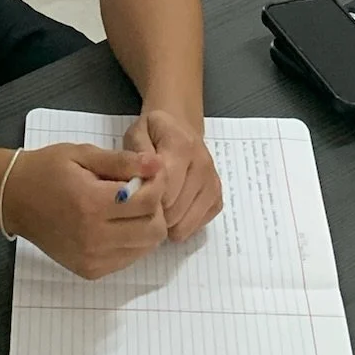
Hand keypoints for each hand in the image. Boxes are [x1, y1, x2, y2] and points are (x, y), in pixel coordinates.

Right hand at [2, 142, 167, 279]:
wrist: (14, 199)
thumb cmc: (47, 169)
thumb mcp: (83, 154)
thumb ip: (121, 161)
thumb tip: (157, 164)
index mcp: (91, 204)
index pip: (148, 202)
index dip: (157, 183)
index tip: (150, 171)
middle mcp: (94, 238)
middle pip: (153, 231)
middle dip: (156, 207)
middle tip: (141, 189)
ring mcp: (92, 259)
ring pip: (145, 248)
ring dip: (146, 225)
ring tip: (127, 206)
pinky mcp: (90, 271)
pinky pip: (128, 259)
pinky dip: (131, 241)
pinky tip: (116, 223)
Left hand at [125, 110, 221, 240]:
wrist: (181, 127)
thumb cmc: (153, 133)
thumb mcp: (137, 133)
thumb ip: (137, 155)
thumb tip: (144, 179)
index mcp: (182, 145)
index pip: (165, 188)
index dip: (147, 198)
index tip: (137, 194)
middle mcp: (203, 165)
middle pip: (174, 210)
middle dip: (155, 212)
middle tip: (145, 201)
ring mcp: (213, 184)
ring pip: (185, 223)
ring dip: (167, 221)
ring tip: (158, 204)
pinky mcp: (217, 199)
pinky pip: (196, 227)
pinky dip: (181, 224)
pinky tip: (173, 207)